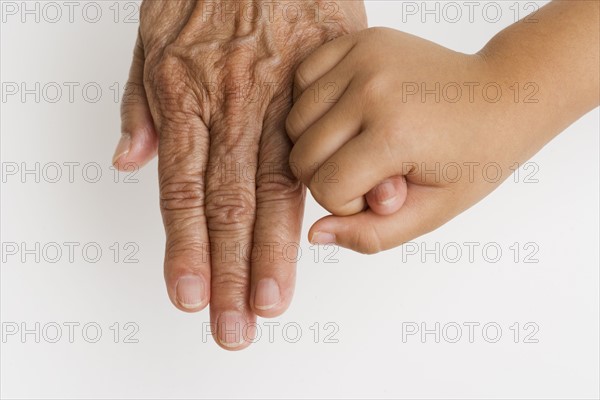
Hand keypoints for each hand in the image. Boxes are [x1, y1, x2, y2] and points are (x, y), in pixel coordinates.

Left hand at [113, 0, 366, 348]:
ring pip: (274, 189)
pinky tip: (322, 237)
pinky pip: (315, 150)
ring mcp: (277, 99)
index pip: (184, 193)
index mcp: (186, 96)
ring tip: (272, 302)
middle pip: (229, 205)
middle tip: (235, 325)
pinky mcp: (314, 87)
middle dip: (230, 272)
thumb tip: (130, 162)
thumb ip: (137, 104)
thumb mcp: (149, 37)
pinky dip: (321, 197)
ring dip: (272, 252)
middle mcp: (232, 105)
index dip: (186, 250)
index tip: (191, 296)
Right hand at [286, 27, 558, 252]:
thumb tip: (315, 235)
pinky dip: (314, 103)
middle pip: (303, 156)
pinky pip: (303, 79)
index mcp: (395, 135)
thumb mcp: (430, 212)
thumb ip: (371, 235)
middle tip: (370, 169)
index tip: (382, 192)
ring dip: (318, 142)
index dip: (347, 204)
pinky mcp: (360, 39)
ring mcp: (364, 57)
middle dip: (329, 175)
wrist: (503, 97)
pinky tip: (346, 112)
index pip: (325, 189)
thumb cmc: (473, 157)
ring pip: (295, 121)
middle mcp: (374, 90)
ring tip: (359, 141)